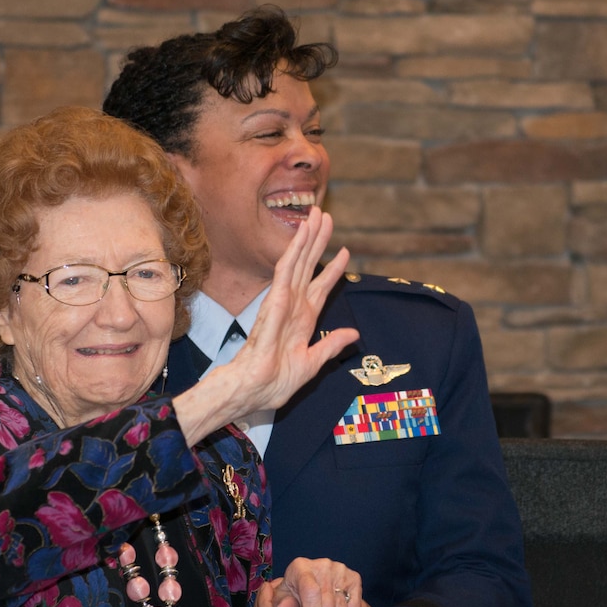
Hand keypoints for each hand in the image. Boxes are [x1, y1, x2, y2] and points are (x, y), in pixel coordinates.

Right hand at [173, 208, 359, 441]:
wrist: (253, 391)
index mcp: (302, 320)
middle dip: (319, 241)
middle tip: (327, 215)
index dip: (333, 270)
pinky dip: (294, 252)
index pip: (320, 288)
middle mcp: (293, 306)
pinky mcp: (274, 302)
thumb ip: (331, 346)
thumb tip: (352, 334)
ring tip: (317, 215)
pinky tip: (301, 236)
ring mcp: (283, 301)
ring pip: (297, 262)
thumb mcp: (312, 364)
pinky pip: (285, 272)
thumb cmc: (274, 383)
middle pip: (309, 266)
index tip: (345, 252)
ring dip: (307, 238)